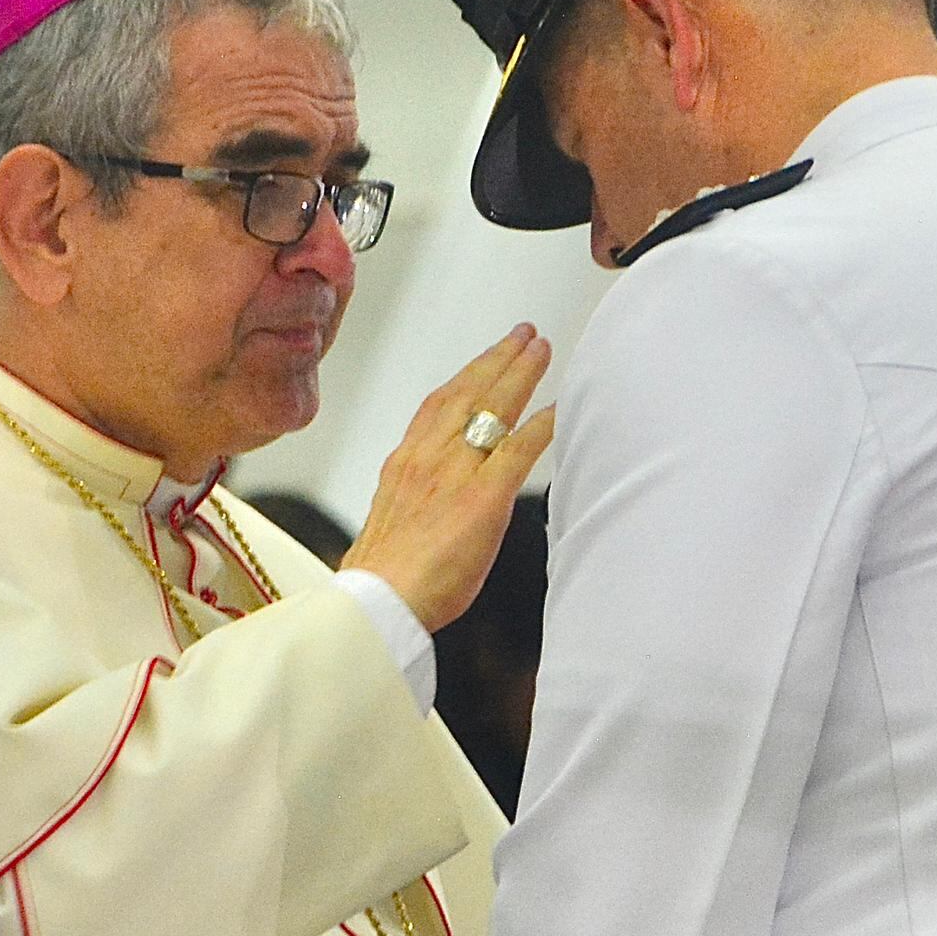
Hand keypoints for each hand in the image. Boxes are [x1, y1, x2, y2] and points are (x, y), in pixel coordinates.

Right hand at [343, 325, 556, 633]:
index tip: (485, 359)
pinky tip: (560, 409)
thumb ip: (414, 500)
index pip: (438, 405)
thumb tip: (430, 503)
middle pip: (468, 393)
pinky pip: (519, 450)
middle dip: (498, 360)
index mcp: (404, 463)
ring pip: (493, 408)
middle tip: (524, 335)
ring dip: (521, 374)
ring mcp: (456, 473)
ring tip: (542, 350)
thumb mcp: (390, 522)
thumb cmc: (383, 579)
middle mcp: (428, 457)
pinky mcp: (484, 497)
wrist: (377, 600)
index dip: (465, 377)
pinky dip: (542, 425)